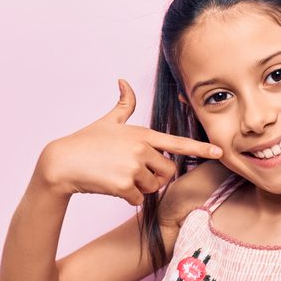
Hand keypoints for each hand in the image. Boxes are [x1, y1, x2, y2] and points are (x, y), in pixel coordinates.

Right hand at [37, 78, 222, 204]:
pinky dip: (128, 198)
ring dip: (141, 188)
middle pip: (168, 171)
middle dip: (156, 176)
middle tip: (134, 172)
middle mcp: (141, 148)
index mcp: (142, 134)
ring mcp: (133, 166)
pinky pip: (139, 199)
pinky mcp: (124, 184)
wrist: (62, 163)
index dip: (199, 148)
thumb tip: (124, 82)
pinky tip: (112, 186)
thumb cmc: (85, 142)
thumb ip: (123, 105)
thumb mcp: (107, 121)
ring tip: (119, 176)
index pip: (177, 142)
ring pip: (153, 187)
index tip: (218, 151)